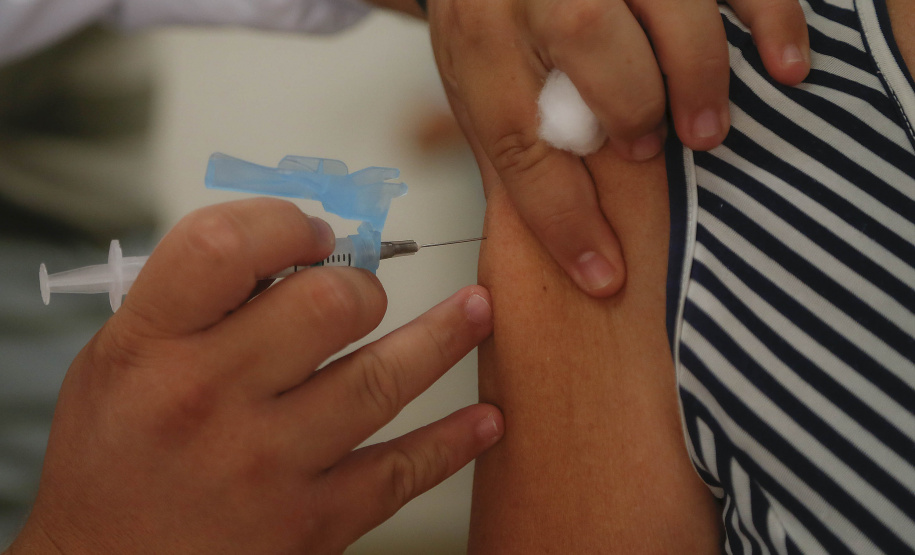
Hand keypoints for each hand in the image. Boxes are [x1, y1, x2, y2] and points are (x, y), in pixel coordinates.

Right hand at [8, 199, 501, 553]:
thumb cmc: (115, 463)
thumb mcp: (121, 363)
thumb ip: (195, 303)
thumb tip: (297, 252)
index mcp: (148, 346)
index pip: (224, 245)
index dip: (284, 222)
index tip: (312, 233)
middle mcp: (205, 401)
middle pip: (326, 305)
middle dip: (361, 287)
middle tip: (363, 295)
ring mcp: (266, 465)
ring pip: (381, 380)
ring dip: (444, 337)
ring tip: (478, 310)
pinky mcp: (312, 522)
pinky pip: (400, 471)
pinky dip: (452, 442)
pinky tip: (485, 419)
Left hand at [428, 0, 808, 295]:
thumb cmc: (492, 19)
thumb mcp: (477, 79)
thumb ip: (514, 139)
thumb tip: (562, 231)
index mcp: (481, 36)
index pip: (518, 138)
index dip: (564, 220)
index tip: (605, 275)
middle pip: (586, 39)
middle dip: (632, 110)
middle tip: (648, 151)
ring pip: (665, 5)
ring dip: (699, 74)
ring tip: (707, 130)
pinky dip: (769, 19)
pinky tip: (785, 67)